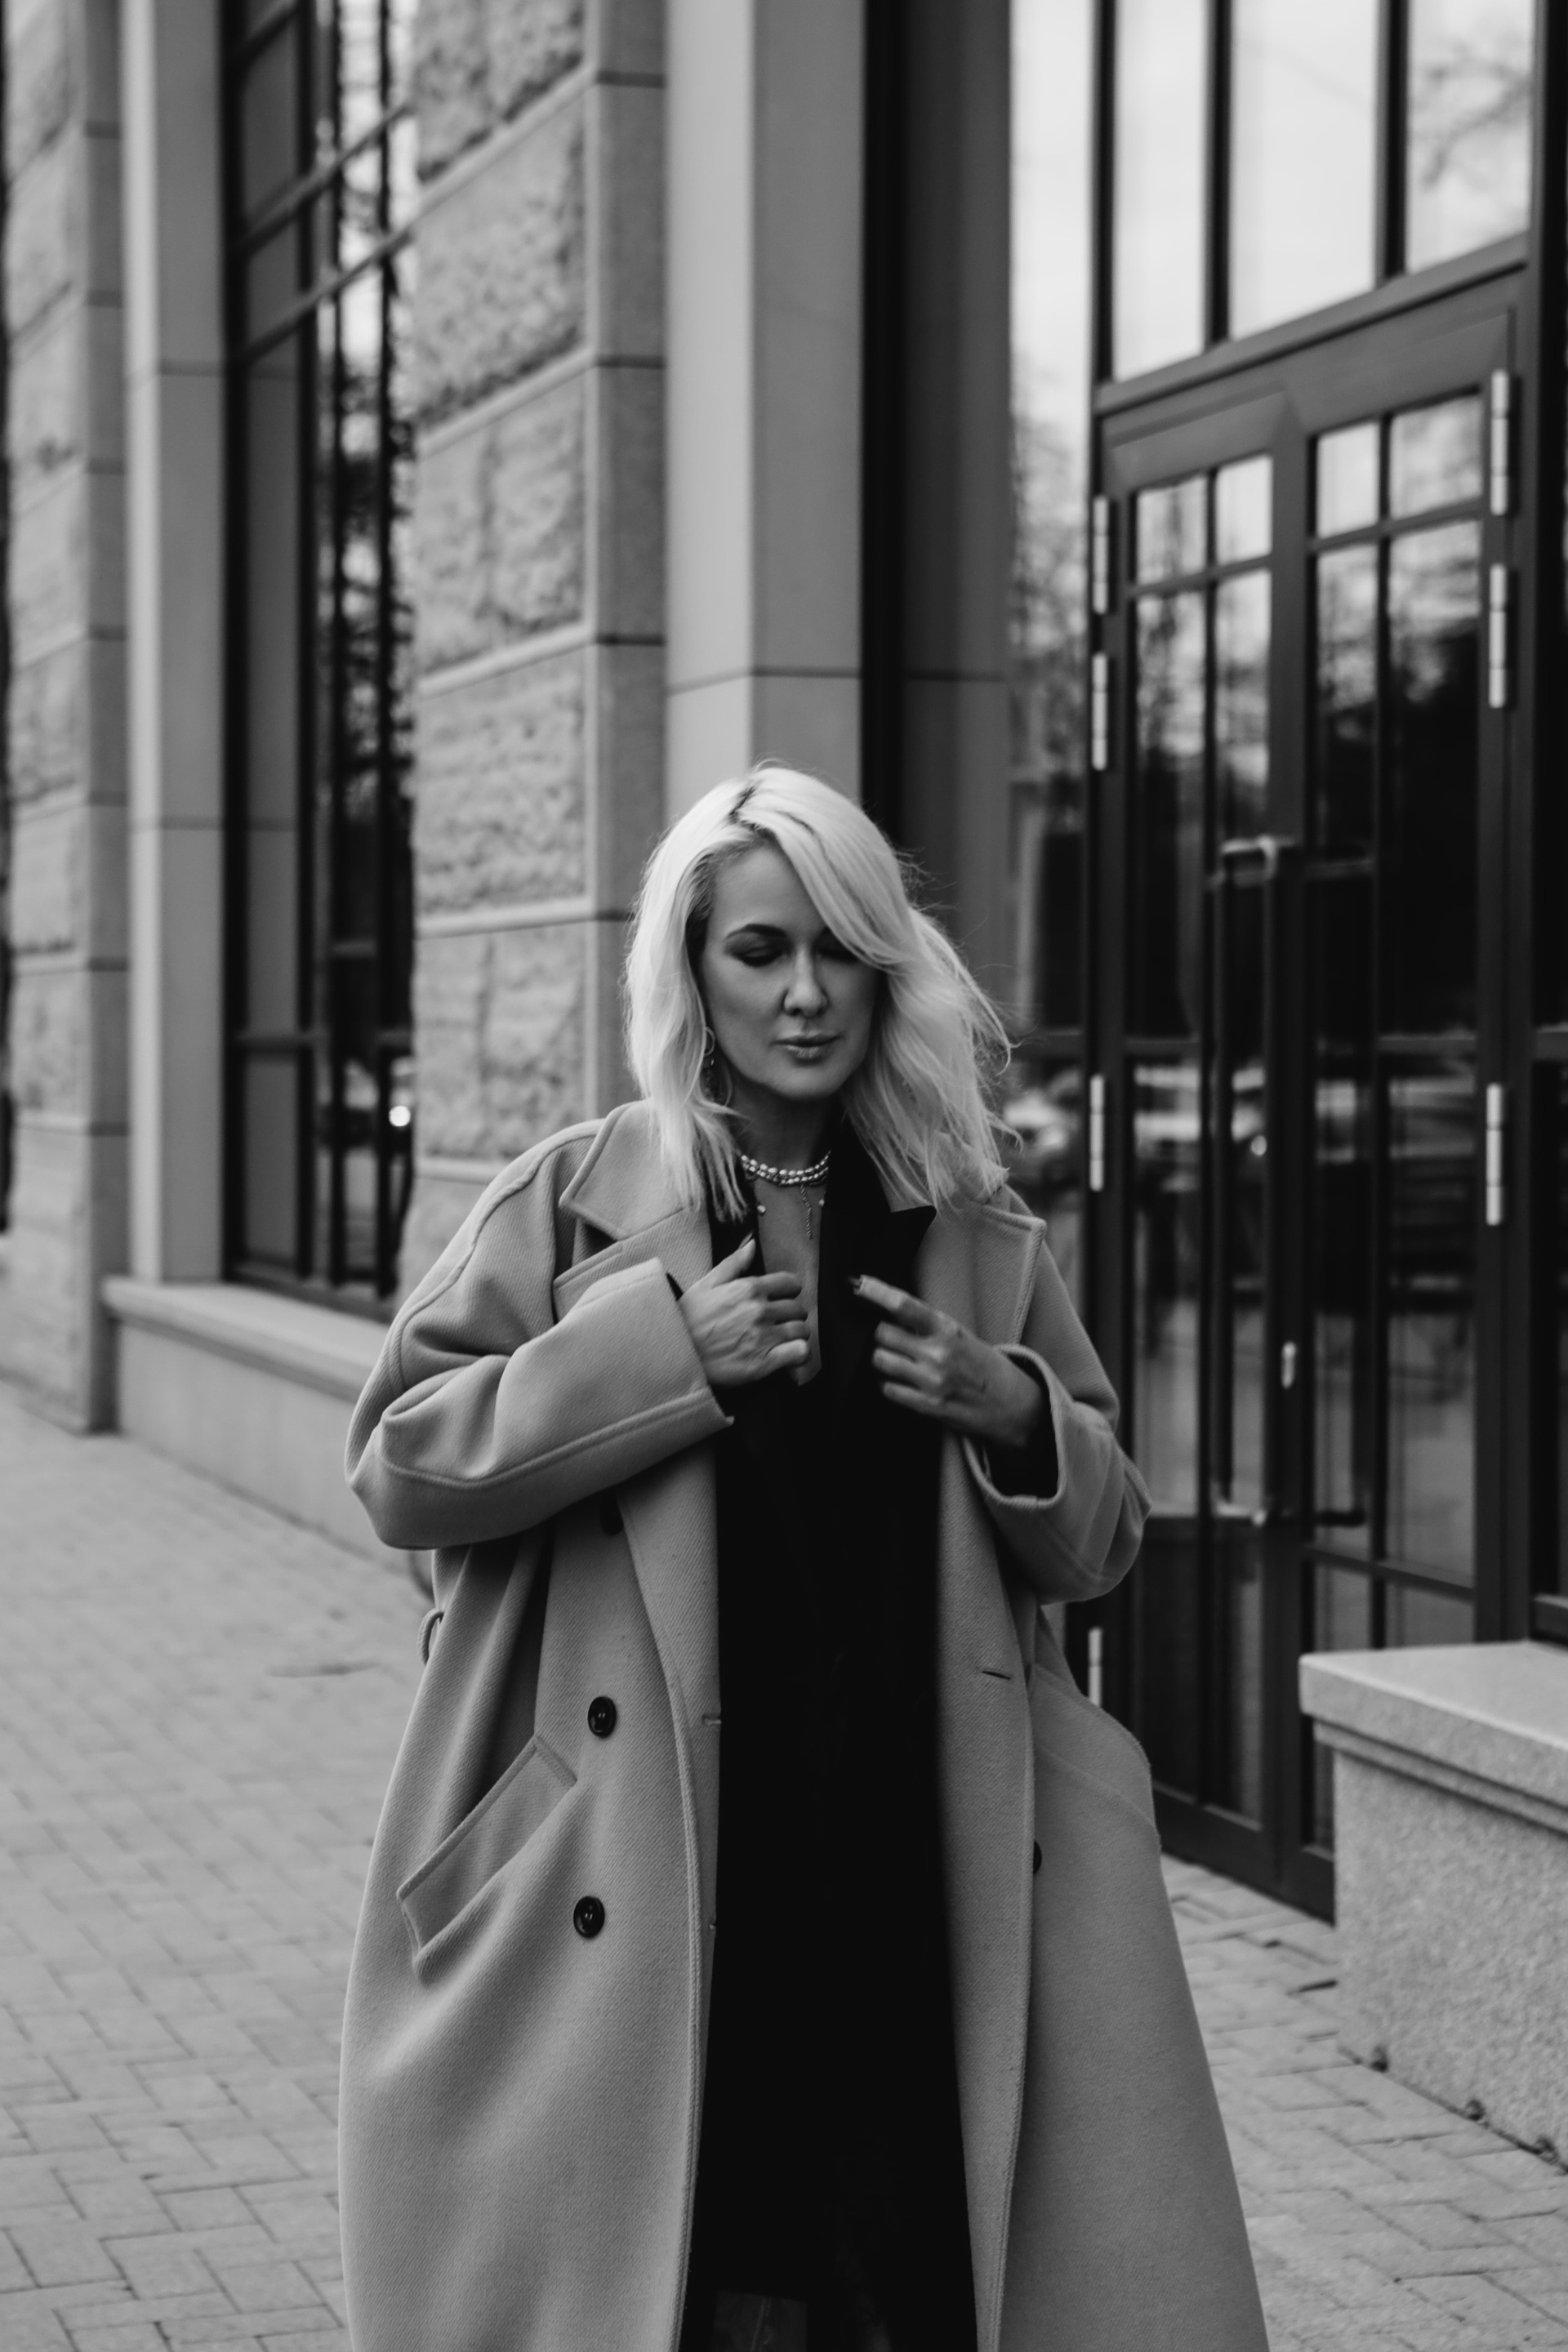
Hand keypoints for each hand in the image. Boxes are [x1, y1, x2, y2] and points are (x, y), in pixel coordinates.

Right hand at [679, 1237, 810, 1387]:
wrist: (674, 1353)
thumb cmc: (688, 1319)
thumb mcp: (706, 1284)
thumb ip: (733, 1263)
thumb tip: (752, 1244)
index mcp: (749, 1289)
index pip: (791, 1283)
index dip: (788, 1291)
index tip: (780, 1299)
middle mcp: (760, 1311)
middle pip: (798, 1308)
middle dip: (790, 1314)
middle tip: (777, 1322)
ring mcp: (764, 1337)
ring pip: (802, 1330)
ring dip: (795, 1334)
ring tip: (782, 1339)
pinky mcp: (765, 1362)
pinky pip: (801, 1352)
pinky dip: (799, 1353)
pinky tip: (789, 1354)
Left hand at [858, 1275, 1047, 1451]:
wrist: (1011, 1404)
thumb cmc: (983, 1366)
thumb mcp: (960, 1336)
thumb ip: (928, 1326)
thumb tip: (888, 1312)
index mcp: (948, 1329)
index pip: (904, 1305)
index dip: (877, 1293)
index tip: (858, 1285)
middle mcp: (938, 1353)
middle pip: (882, 1334)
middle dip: (880, 1334)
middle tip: (891, 1337)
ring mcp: (931, 1381)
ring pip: (880, 1361)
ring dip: (882, 1359)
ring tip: (897, 1360)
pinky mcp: (927, 1405)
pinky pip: (888, 1389)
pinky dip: (888, 1383)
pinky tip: (900, 1381)